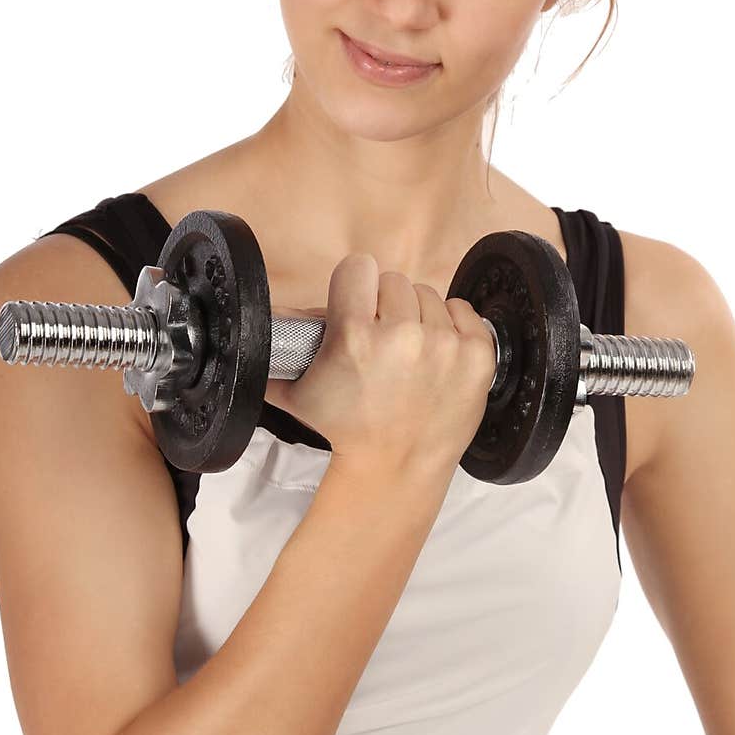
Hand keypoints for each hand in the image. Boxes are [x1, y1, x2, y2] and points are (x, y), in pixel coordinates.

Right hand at [264, 253, 496, 472]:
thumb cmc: (346, 430)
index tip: (357, 308)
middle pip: (394, 281)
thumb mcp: (297, 392)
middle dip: (386, 306)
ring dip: (419, 318)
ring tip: (409, 354)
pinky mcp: (477, 356)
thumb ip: (275, 353)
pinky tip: (437, 354)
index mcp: (354, 335)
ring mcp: (445, 345)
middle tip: (382, 341)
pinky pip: (464, 310)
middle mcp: (402, 336)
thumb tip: (257, 321)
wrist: (395, 468)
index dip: (355, 287)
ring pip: (429, 295)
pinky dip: (452, 327)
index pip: (359, 267)